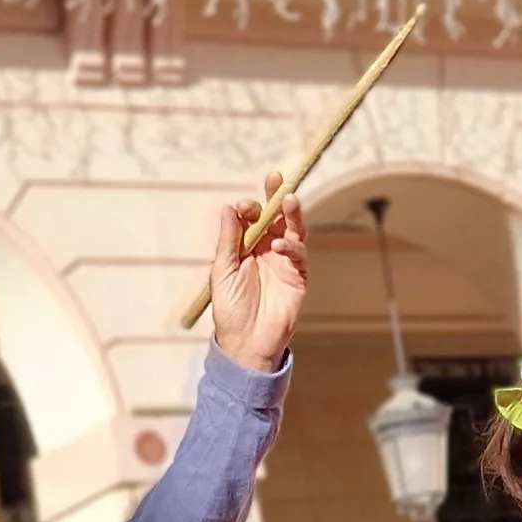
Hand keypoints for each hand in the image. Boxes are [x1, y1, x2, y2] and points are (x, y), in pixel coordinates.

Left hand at [208, 171, 309, 372]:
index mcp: (245, 246)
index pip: (251, 217)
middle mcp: (266, 249)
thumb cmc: (230, 309)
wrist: (246, 343)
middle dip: (276, 197)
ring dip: (292, 214)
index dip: (249, 207)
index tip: (243, 206)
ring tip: (289, 201)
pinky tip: (281, 244)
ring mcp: (284, 262)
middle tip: (275, 178)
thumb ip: (228, 240)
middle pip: (275, 217)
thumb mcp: (222, 271)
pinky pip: (299, 256)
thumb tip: (228, 207)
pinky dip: (292, 246)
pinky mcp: (297, 277)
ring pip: (293, 230)